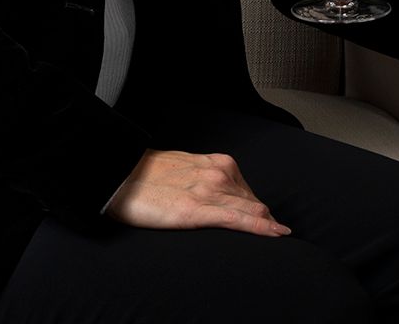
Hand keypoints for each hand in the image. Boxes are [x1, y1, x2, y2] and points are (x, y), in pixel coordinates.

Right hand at [106, 148, 289, 235]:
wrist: (118, 176)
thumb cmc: (148, 175)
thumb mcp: (187, 169)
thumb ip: (207, 180)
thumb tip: (219, 195)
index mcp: (219, 163)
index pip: (248, 192)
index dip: (258, 209)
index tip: (268, 220)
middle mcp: (220, 173)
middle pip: (253, 202)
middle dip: (265, 218)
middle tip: (274, 232)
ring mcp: (210, 190)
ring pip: (251, 210)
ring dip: (268, 224)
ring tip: (280, 235)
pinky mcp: (196, 209)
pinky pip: (237, 219)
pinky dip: (260, 227)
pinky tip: (275, 233)